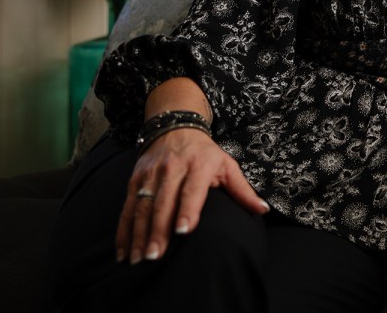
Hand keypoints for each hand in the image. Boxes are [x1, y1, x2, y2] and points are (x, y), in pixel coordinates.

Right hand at [115, 127, 268, 264]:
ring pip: (143, 206)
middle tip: (155, 256)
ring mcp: (151, 174)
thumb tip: (263, 210)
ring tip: (139, 259)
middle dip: (158, 230)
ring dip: (138, 234)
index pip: (192, 189)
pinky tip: (123, 252)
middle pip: (163, 201)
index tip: (183, 231)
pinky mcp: (135, 179)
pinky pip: (128, 207)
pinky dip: (123, 230)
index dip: (187, 209)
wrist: (175, 127)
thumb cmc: (206, 154)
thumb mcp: (227, 165)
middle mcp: (172, 168)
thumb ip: (242, 190)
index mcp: (198, 165)